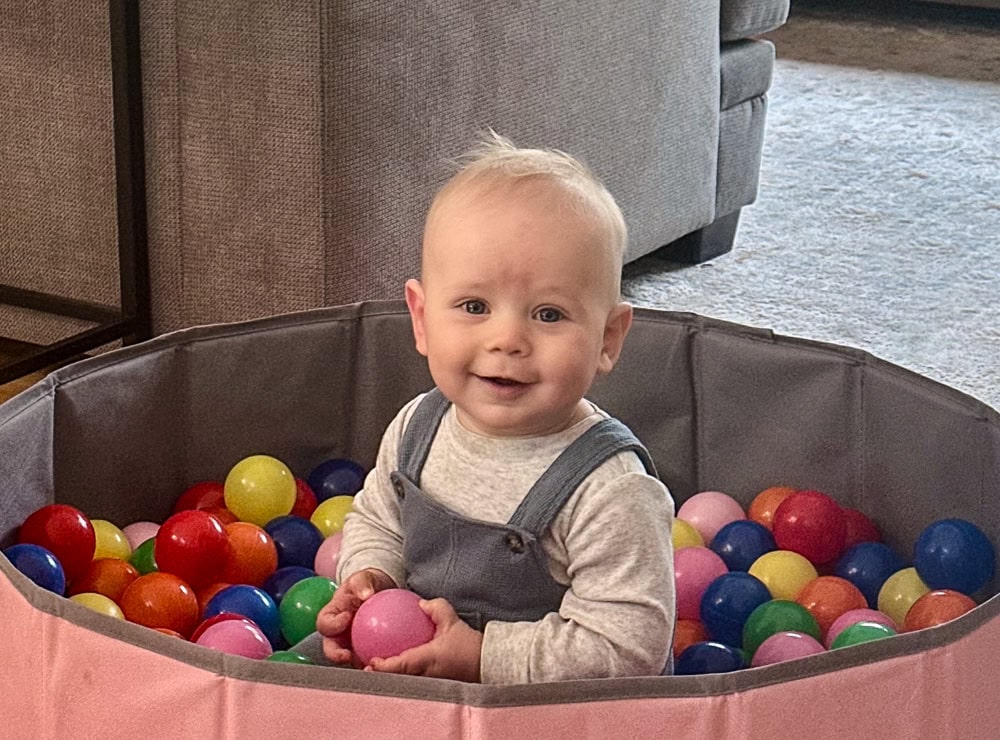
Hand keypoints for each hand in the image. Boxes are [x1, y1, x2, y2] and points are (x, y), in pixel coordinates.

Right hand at [315, 568, 394, 666]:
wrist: (378, 591)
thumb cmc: (366, 584)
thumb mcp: (362, 578)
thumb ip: (362, 583)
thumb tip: (366, 594)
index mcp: (331, 616)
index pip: (324, 624)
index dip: (331, 624)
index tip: (346, 617)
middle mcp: (336, 634)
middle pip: (330, 648)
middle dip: (336, 655)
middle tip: (348, 655)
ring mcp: (349, 644)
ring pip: (349, 658)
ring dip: (356, 663)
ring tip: (368, 664)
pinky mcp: (364, 651)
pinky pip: (367, 659)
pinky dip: (374, 662)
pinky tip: (387, 661)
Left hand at [366, 597, 482, 681]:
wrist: (486, 663)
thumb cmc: (469, 645)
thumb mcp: (452, 621)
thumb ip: (436, 608)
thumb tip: (420, 603)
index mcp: (427, 659)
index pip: (401, 665)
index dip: (383, 666)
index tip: (371, 662)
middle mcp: (426, 675)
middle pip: (397, 679)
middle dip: (380, 677)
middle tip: (366, 669)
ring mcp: (429, 684)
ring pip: (404, 682)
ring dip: (391, 678)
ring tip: (376, 671)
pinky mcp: (434, 686)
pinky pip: (414, 681)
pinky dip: (403, 676)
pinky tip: (398, 669)